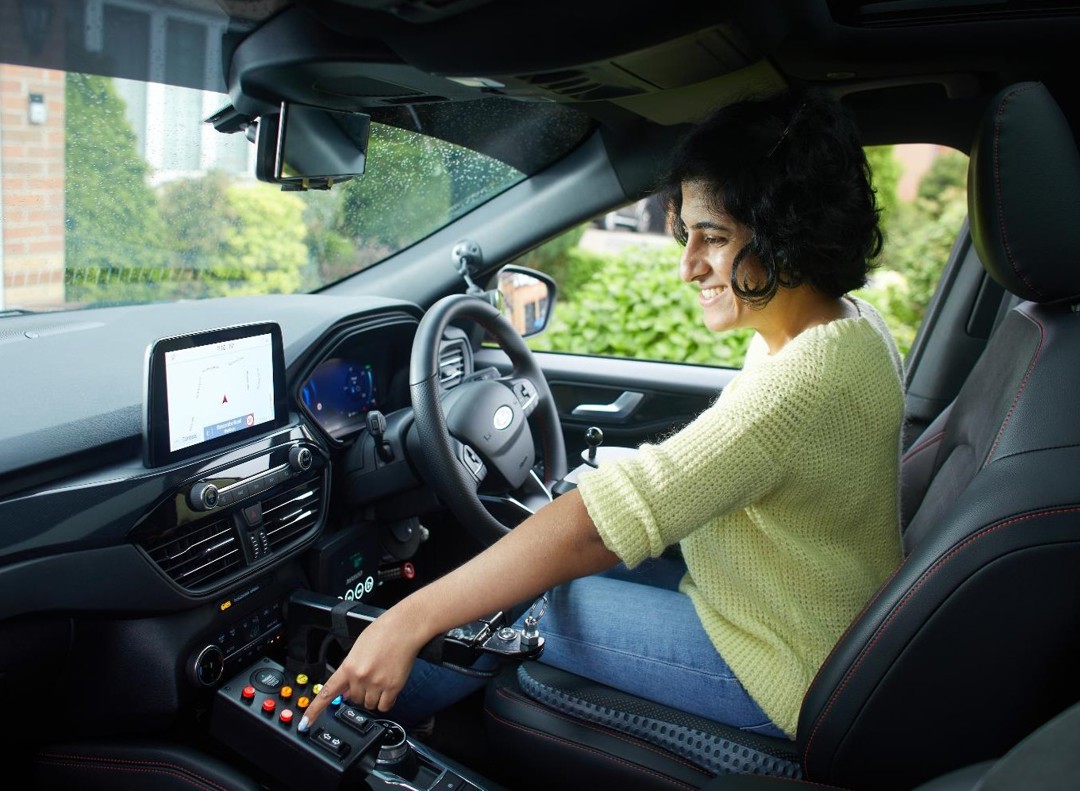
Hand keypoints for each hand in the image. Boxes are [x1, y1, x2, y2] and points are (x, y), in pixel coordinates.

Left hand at [297, 607, 426, 732]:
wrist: (405, 627)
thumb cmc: (383, 632)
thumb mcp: (358, 648)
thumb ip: (350, 670)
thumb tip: (346, 692)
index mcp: (348, 666)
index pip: (327, 693)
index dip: (314, 710)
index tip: (305, 723)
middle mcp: (360, 677)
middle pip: (354, 699)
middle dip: (360, 692)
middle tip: (370, 677)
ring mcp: (377, 683)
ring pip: (369, 704)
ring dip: (373, 697)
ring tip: (381, 679)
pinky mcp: (393, 687)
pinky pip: (385, 706)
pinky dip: (386, 701)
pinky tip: (389, 688)